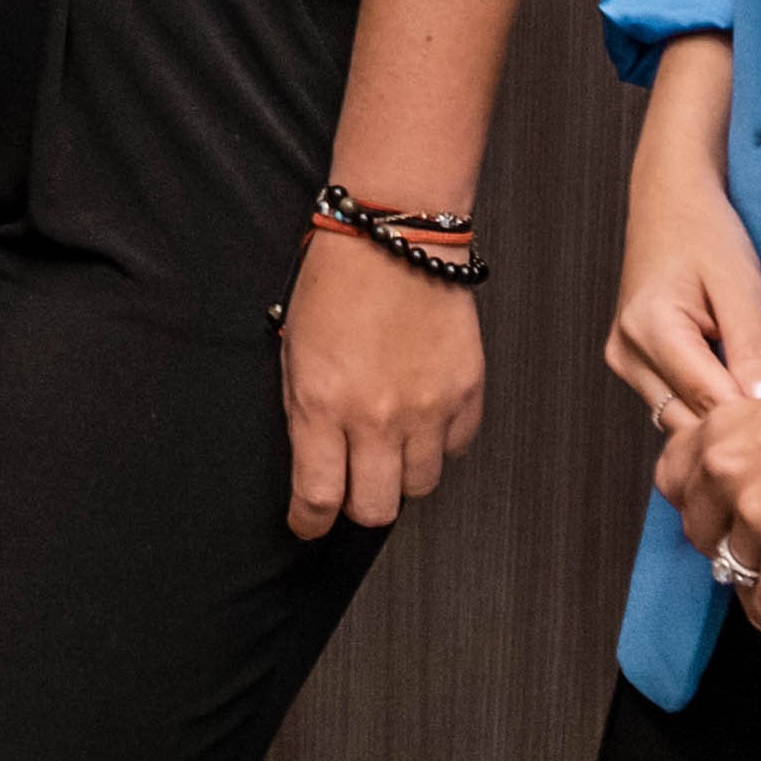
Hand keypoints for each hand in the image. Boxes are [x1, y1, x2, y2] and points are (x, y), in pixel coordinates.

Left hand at [280, 226, 485, 535]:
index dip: (308, 523)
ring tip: (389, 442)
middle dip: (357, 507)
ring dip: (399, 474)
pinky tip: (421, 414)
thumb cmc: (337, 282)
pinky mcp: (466, 395)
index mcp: (322, 404)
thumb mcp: (294, 350)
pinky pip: (455, 450)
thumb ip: (303, 412)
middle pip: (374, 509)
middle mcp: (377, 416)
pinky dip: (437, 443)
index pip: (317, 498)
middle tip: (351, 485)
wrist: (395, 235)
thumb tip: (313, 464)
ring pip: (419, 488)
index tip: (307, 525)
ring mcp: (428, 409)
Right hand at [609, 35, 760, 433]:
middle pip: (690, 425)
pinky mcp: (630, 363)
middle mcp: (626, 352)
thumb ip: (755, 353)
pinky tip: (739, 395)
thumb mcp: (744, 289)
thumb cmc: (707, 232)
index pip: (711, 405)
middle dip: (738, 431)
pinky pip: (672, 405)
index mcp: (651, 329)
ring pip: (679, 422)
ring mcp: (623, 360)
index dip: (759, 424)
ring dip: (720, 422)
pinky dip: (706, 408)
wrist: (670, 199)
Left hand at [665, 344, 760, 648]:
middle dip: (723, 550)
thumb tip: (746, 493)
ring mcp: (756, 512)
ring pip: (734, 574)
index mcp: (721, 426)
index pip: (671, 481)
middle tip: (754, 561)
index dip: (696, 506)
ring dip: (754, 591)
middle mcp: (724, 468)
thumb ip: (753, 449)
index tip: (716, 521)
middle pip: (698, 534)